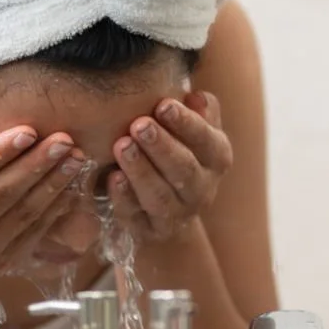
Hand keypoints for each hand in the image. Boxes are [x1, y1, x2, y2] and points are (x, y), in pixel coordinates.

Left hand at [105, 91, 231, 243]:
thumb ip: (199, 111)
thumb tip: (196, 97)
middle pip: (184, 169)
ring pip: (160, 196)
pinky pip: (136, 217)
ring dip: (141, 171)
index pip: (206, 140)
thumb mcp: (195, 129)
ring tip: (122, 146)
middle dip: (161, 146)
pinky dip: (124, 198)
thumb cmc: (179, 150)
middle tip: (139, 124)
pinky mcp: (150, 231)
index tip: (163, 104)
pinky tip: (112, 177)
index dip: (186, 123)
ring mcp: (177, 214)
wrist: (171, 207)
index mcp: (216, 159)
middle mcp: (202, 190)